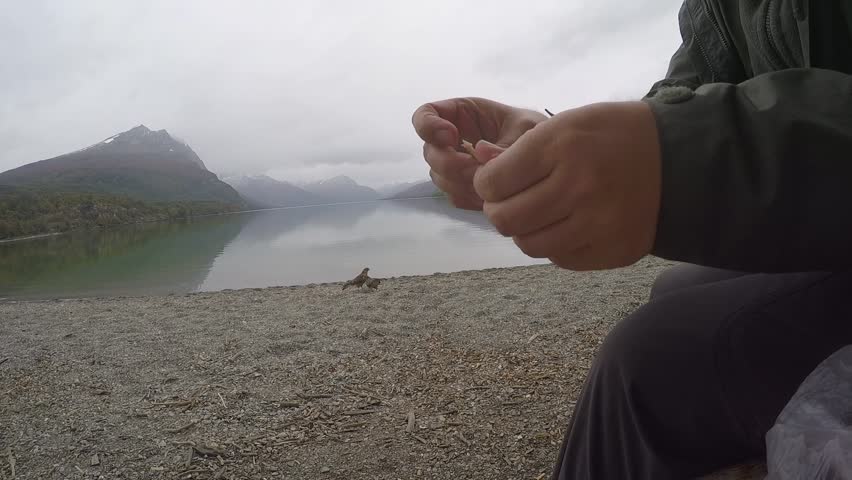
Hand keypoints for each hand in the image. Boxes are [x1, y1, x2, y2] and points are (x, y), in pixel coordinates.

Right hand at [411, 97, 547, 209]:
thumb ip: (504, 144)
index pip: (425, 115)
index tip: (451, 137)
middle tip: (477, 170)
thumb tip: (479, 154)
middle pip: (430, 153)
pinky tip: (494, 195)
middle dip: (449, 163)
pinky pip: (455, 196)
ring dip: (462, 183)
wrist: (552, 159)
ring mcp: (456, 165)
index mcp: (463, 113)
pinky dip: (471, 198)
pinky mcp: (464, 187)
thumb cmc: (537, 132)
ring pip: (440, 177)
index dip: (429, 127)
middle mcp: (452, 139)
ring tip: (493, 183)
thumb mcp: (527, 131)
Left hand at [473, 101, 661, 270]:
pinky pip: (559, 258)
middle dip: (499, 210)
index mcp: (562, 145)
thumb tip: (477, 160)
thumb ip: (520, 149)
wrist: (680, 159)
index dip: (486, 183)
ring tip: (538, 214)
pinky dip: (554, 244)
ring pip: (528, 244)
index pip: (493, 183)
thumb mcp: (566, 124)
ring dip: (524, 231)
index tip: (496, 180)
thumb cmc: (613, 135)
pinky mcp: (612, 251)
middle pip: (505, 219)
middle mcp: (578, 186)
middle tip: (509, 202)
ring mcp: (597, 224)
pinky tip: (567, 225)